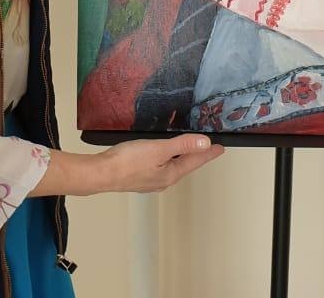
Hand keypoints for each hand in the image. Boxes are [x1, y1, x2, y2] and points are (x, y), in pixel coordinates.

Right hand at [98, 133, 223, 193]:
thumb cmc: (127, 162)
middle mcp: (163, 180)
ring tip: (189, 151)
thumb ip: (182, 145)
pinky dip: (167, 158)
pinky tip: (162, 155)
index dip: (209, 153)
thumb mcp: (159, 149)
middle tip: (208, 149)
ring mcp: (151, 180)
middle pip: (186, 165)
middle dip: (197, 156)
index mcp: (171, 174)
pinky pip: (161, 166)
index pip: (196, 161)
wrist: (102, 174)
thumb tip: (205, 143)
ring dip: (182, 157)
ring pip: (173, 166)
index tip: (220, 148)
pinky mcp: (140, 176)